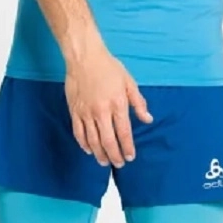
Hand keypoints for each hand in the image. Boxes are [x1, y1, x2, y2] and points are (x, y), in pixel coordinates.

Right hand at [64, 46, 152, 167]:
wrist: (84, 58)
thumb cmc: (109, 67)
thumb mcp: (129, 82)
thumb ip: (139, 103)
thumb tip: (148, 119)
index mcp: (117, 104)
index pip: (124, 132)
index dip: (127, 147)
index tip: (130, 157)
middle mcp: (101, 112)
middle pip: (108, 141)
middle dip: (114, 156)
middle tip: (119, 164)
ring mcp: (86, 113)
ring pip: (92, 141)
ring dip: (99, 154)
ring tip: (104, 162)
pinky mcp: (74, 111)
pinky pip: (78, 133)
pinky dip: (83, 144)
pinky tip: (88, 150)